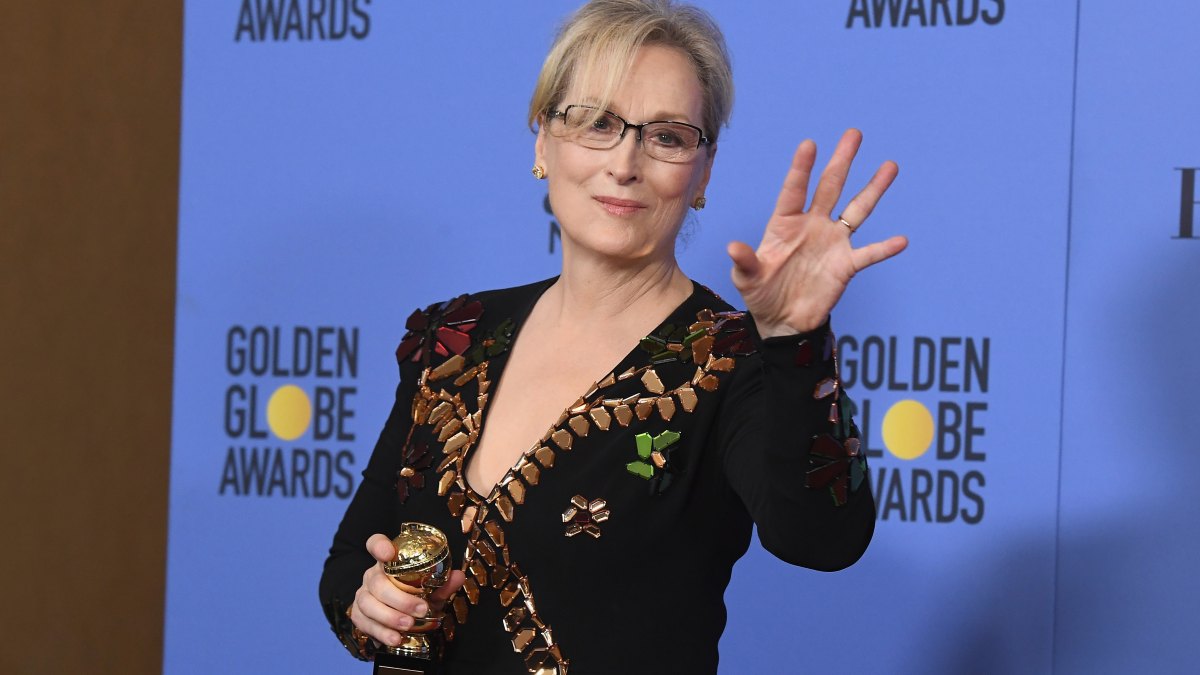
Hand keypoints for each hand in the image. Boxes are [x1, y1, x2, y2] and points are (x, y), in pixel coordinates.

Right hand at [349, 533, 466, 647]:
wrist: (399, 620)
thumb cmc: (415, 597)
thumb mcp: (431, 591)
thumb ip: (443, 584)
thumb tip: (458, 576)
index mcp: (387, 563)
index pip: (375, 544)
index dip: (379, 546)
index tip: (389, 554)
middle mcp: (371, 576)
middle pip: (377, 582)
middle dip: (399, 598)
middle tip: (421, 609)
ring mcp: (363, 596)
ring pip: (368, 603)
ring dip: (389, 617)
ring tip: (409, 626)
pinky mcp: (357, 616)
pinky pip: (364, 623)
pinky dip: (380, 632)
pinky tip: (395, 639)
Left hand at [727, 129, 906, 337]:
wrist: (783, 320)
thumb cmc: (761, 293)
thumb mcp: (746, 279)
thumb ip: (744, 262)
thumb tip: (733, 247)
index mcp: (785, 223)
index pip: (794, 191)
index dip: (801, 169)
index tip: (809, 144)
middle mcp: (812, 225)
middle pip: (830, 187)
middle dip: (841, 161)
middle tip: (853, 134)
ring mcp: (832, 242)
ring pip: (856, 210)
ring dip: (873, 189)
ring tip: (890, 166)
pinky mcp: (846, 265)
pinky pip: (868, 254)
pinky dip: (884, 248)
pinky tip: (901, 240)